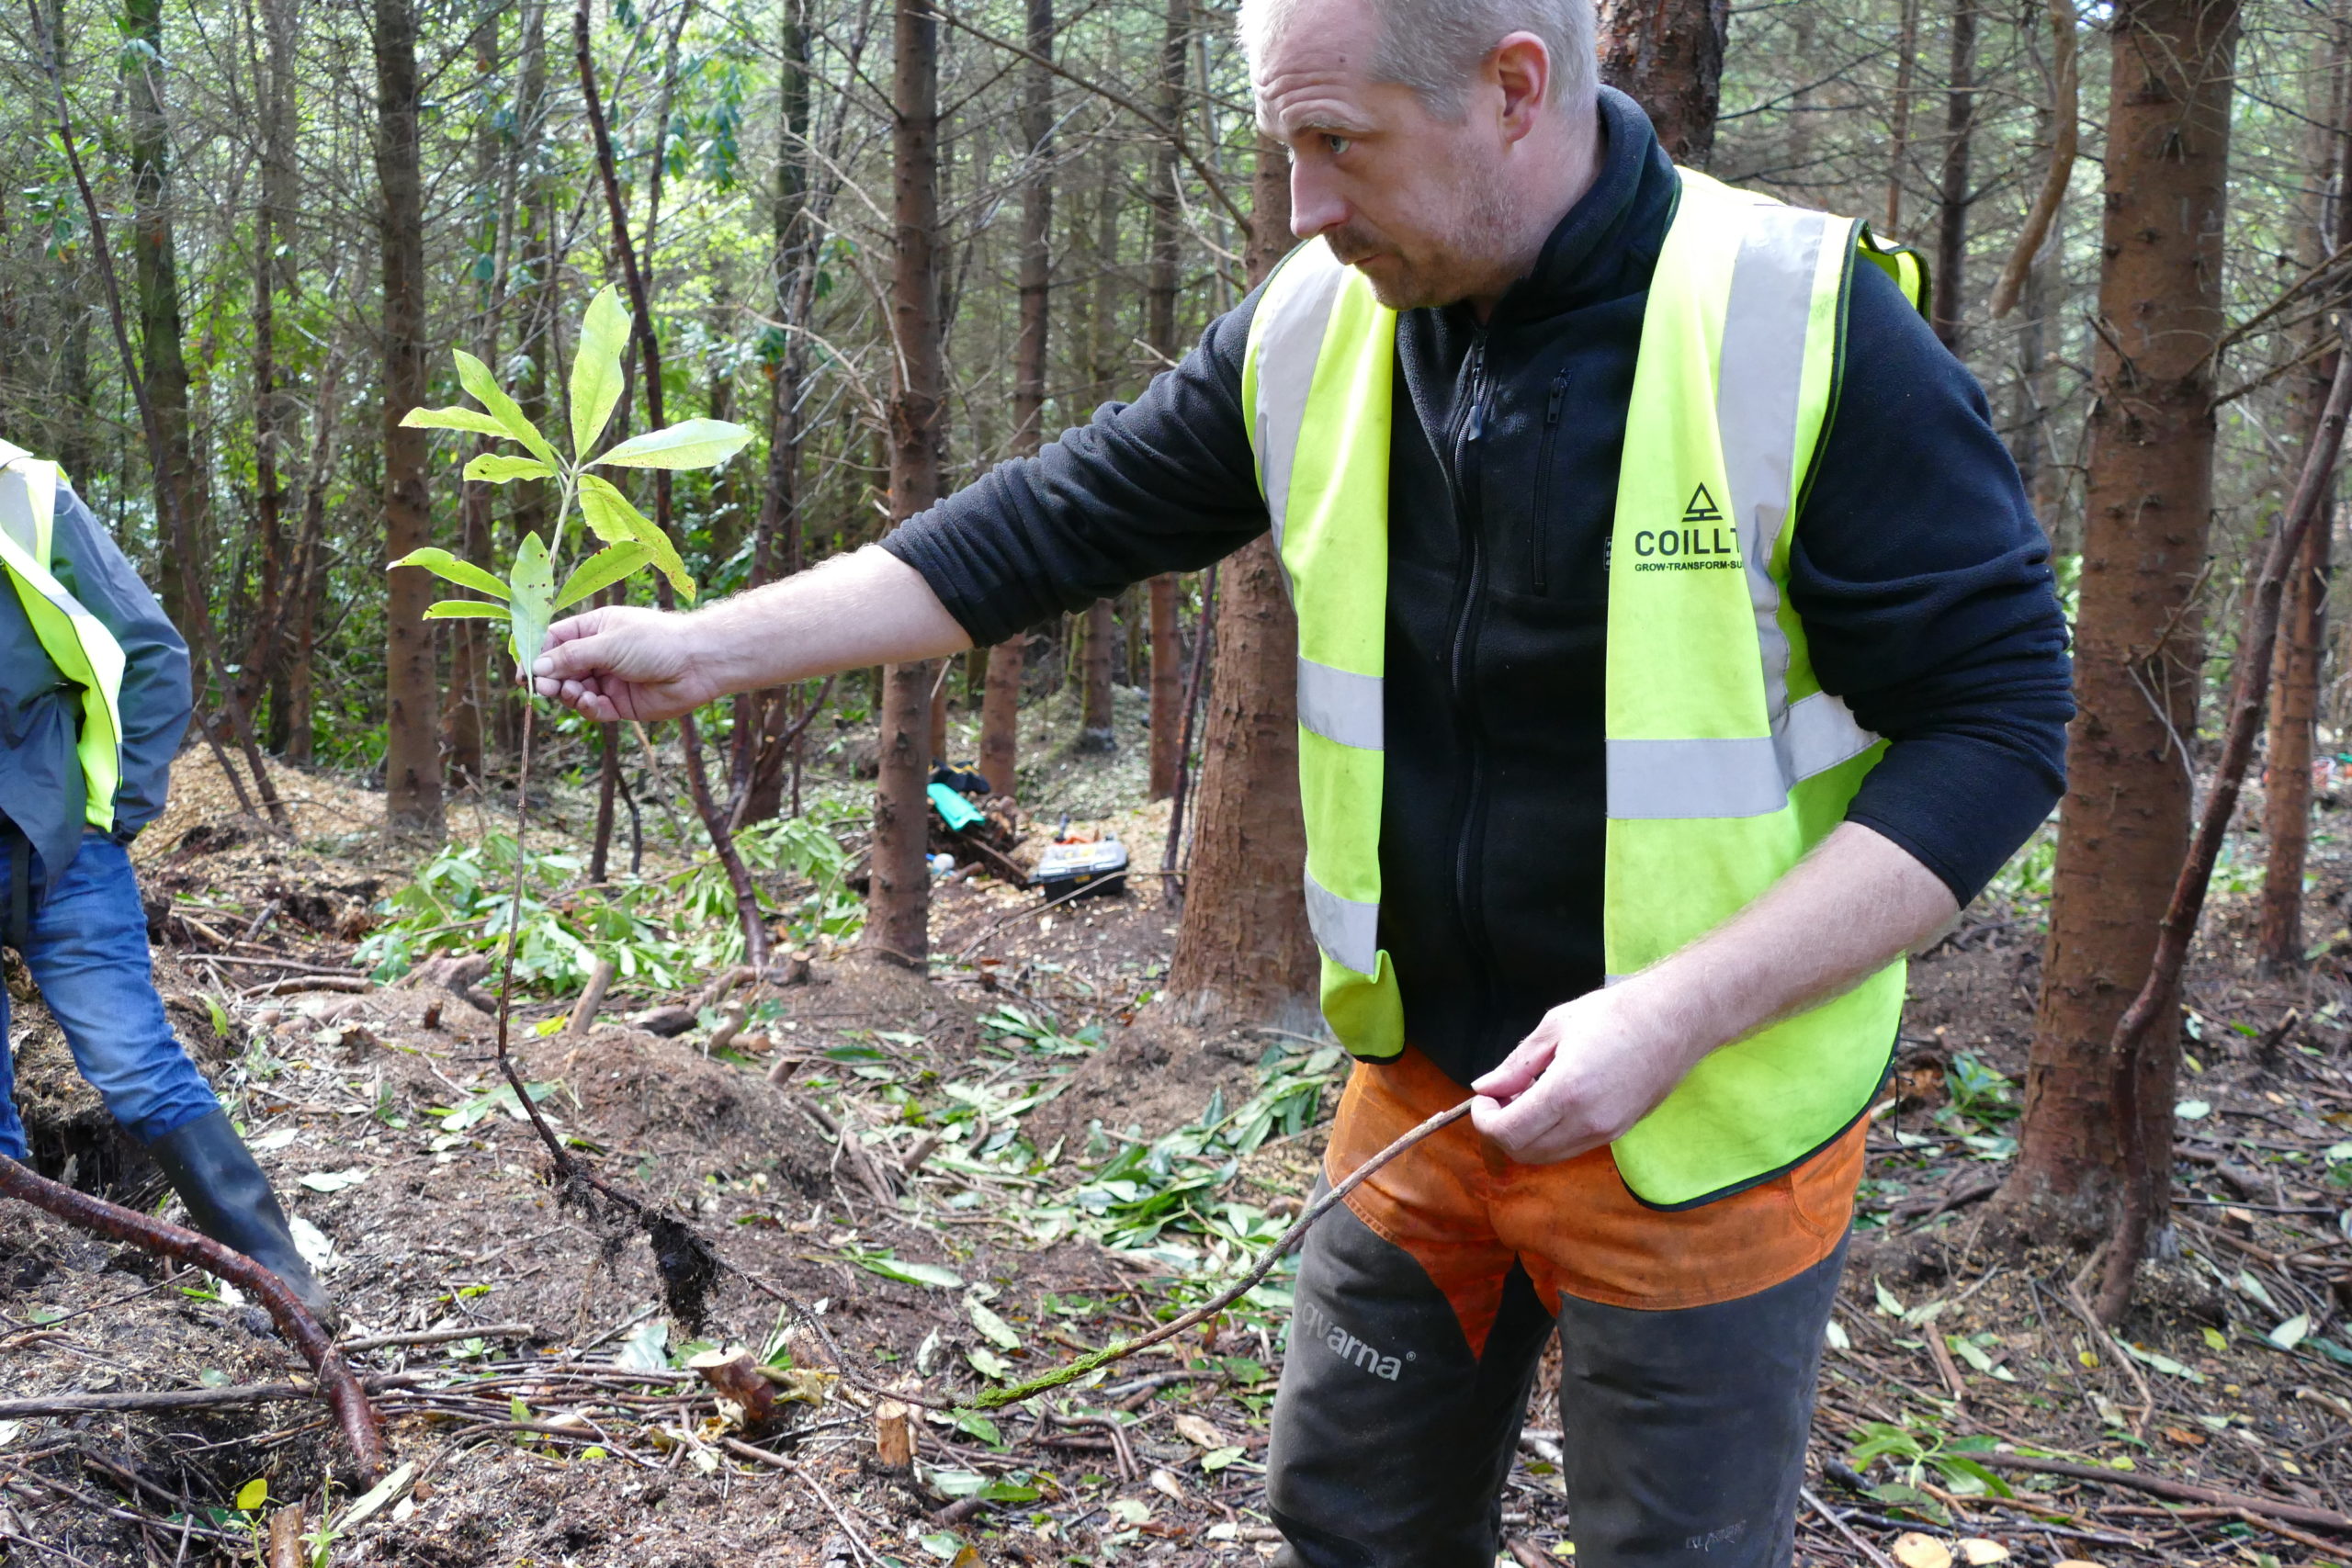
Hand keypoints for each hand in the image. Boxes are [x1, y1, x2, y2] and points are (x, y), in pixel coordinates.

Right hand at [531, 605, 718, 721]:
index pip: (553, 640)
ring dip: (569, 694)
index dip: (536, 655)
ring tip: (573, 692)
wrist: (698, 663)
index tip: (524, 672)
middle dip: (550, 680)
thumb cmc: (656, 641)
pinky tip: (591, 702)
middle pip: (559, 669)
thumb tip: (536, 666)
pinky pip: (594, 709)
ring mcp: (609, 680)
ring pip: (574, 692)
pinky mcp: (620, 704)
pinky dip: (588, 708)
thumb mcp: (608, 643)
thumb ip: (571, 656)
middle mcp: (598, 654)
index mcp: (593, 629)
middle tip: (543, 689)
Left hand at [1468, 986, 1696, 1164]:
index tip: (1484, 1098)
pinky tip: (1550, 1103)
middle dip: (1500, 1130)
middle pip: (1524, 1151)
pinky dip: (1549, 1135)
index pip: (1508, 1132)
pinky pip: (1571, 1147)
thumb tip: (1486, 1087)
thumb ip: (1516, 1063)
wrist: (1677, 1018)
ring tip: (1524, 1097)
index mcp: (1567, 1091)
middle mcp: (1587, 1121)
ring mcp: (1606, 1131)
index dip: (1484, 1120)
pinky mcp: (1619, 1132)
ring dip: (1525, 1136)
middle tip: (1499, 1098)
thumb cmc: (1618, 1013)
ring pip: (1547, 1155)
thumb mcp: (1556, 1027)